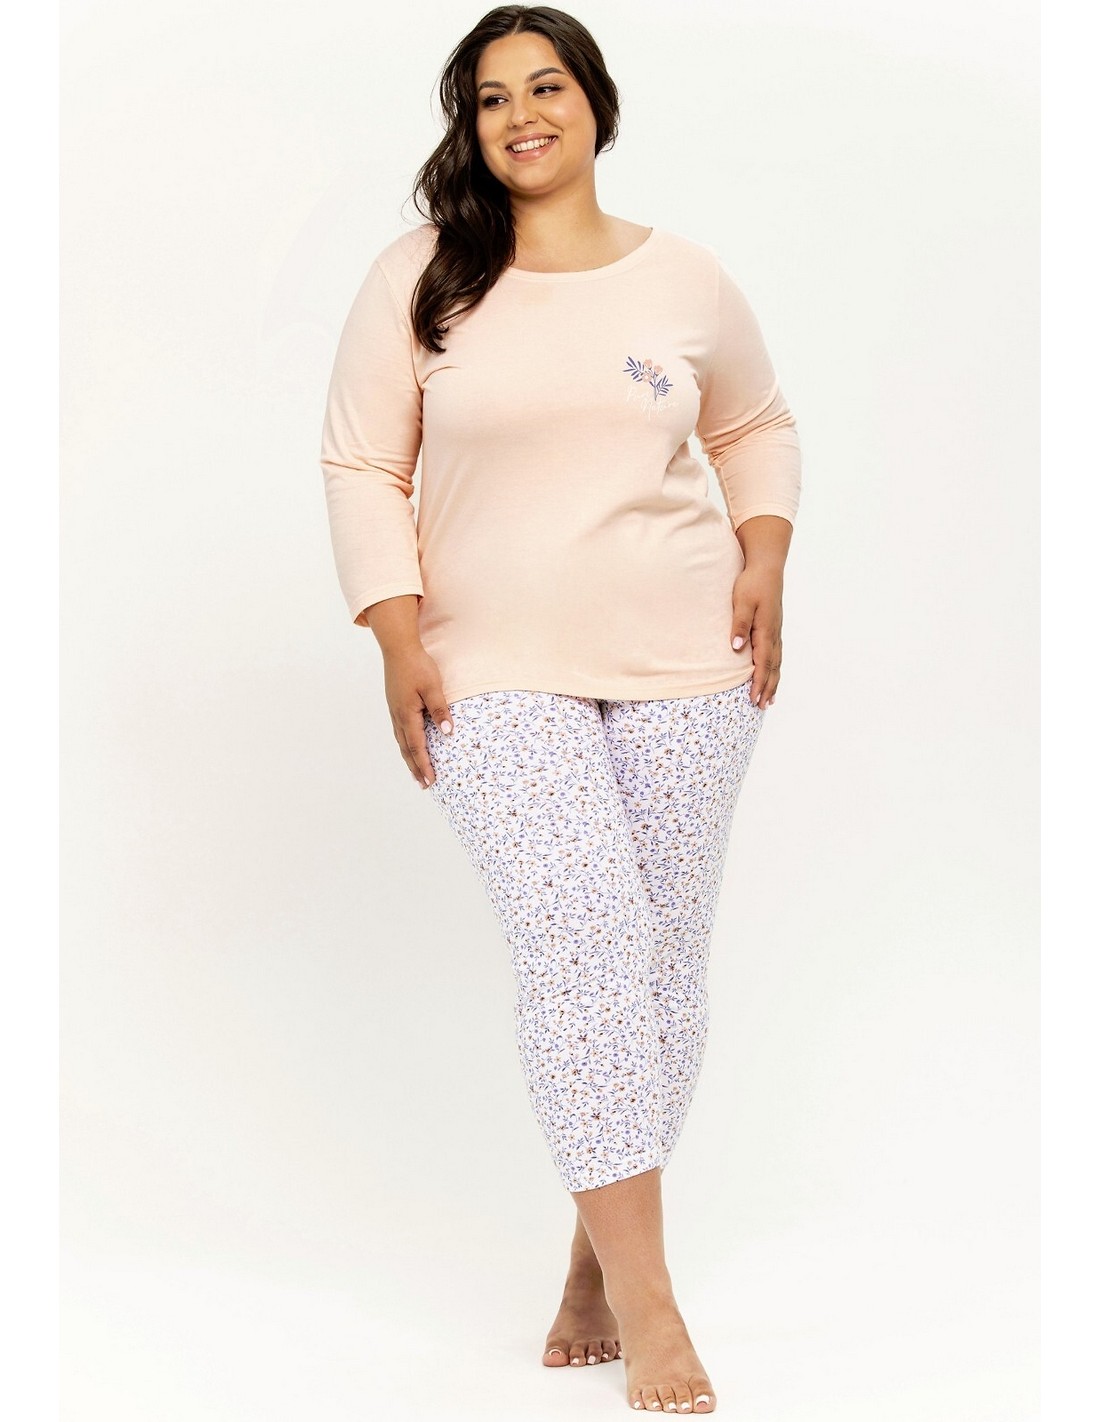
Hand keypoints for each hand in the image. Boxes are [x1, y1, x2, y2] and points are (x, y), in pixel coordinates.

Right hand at [382, 644, 453, 787]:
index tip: (431, 780)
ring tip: (416, 772)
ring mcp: (395, 711)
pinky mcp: (395, 705)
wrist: (398, 649)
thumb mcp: (432, 687)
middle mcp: (398, 716)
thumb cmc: (417, 666)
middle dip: (416, 768)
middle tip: (424, 784)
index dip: (424, 764)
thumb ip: (439, 709)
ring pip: (401, 742)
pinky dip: (405, 745)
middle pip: (407, 749)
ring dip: (409, 759)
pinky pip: (400, 732)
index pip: (417, 746)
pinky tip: (409, 746)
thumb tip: (447, 731)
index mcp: (407, 714)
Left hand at [730, 563, 783, 707]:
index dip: (759, 682)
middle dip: (767, 688)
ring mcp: (775, 631)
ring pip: (777, 662)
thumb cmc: (752, 583)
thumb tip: (737, 648)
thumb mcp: (742, 602)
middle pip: (773, 667)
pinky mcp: (774, 627)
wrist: (767, 567)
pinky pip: (776, 654)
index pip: (763, 663)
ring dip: (773, 681)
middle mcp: (773, 633)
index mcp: (765, 630)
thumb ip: (739, 625)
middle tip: (761, 706)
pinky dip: (775, 668)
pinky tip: (772, 674)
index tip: (754, 698)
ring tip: (769, 699)